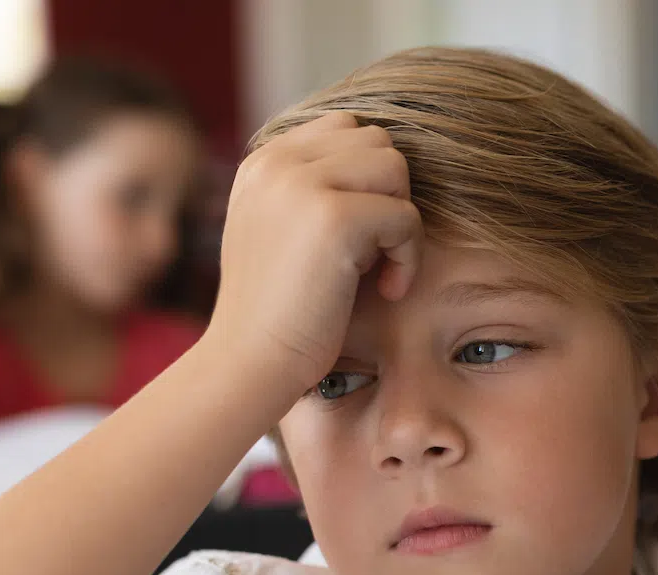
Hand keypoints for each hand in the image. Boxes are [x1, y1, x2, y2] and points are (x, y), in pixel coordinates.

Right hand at [204, 112, 422, 395]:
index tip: (358, 237)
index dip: (368, 181)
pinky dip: (408, 257)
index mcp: (264, 161)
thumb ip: (310, 191)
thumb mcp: (279, 233)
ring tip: (380, 270)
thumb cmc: (276, 313)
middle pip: (377, 142)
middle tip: (373, 255)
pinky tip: (387, 291)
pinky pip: (405, 216)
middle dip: (388, 197)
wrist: (249, 362)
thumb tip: (382, 167)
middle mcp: (278, 161)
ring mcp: (302, 184)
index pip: (345, 130)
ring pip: (395, 168)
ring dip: (400, 222)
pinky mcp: (334, 218)